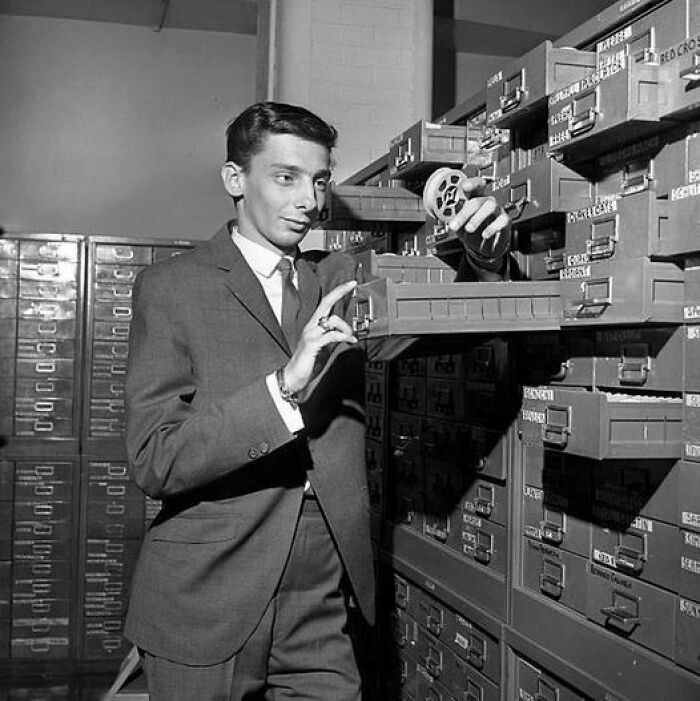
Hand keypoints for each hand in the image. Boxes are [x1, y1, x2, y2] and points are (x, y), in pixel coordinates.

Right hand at [283, 280, 357, 394]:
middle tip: (352, 285)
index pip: (325, 304)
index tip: (349, 284)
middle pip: (326, 303)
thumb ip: (333, 337)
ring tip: (351, 337)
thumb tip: (347, 333)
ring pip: (332, 320)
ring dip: (346, 327)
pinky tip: (351, 341)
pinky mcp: (312, 344)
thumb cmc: (309, 362)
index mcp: (313, 325)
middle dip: (339, 291)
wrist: (294, 376)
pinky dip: (344, 337)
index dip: (337, 292)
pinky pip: (332, 335)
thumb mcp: (324, 347)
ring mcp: (311, 334)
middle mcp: (311, 326)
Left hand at [447, 176, 509, 242]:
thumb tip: (444, 215)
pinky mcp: (504, 220)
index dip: (472, 183)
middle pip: (477, 200)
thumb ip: (454, 215)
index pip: (476, 185)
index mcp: (476, 197)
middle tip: (454, 225)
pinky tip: (484, 234)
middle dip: (464, 213)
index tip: (464, 186)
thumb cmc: (472, 227)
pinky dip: (492, 228)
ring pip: (490, 207)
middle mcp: (487, 200)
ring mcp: (497, 209)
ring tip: (468, 229)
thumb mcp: (460, 220)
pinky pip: (501, 220)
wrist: (484, 244)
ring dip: (477, 218)